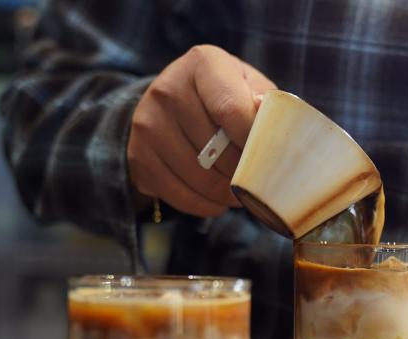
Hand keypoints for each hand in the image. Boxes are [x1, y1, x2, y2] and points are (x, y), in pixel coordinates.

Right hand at [127, 45, 275, 216]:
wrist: (174, 105)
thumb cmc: (225, 97)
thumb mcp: (248, 88)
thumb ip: (264, 103)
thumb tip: (269, 118)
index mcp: (203, 63)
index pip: (232, 111)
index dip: (255, 143)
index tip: (269, 160)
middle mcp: (168, 88)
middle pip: (216, 149)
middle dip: (243, 174)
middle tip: (257, 184)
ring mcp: (148, 123)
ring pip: (199, 176)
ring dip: (226, 194)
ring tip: (240, 194)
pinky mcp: (138, 155)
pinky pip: (178, 194)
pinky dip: (205, 205)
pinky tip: (218, 201)